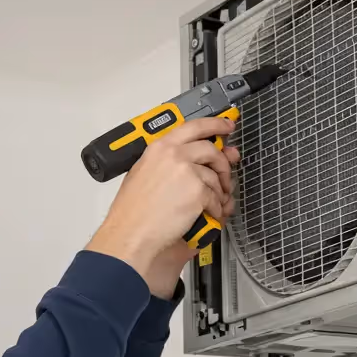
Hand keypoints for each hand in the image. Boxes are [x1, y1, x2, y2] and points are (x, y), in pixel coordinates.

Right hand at [86, 116, 239, 292]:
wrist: (130, 232)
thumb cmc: (132, 211)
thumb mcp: (143, 172)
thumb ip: (168, 160)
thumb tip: (194, 160)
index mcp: (160, 147)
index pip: (194, 126)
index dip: (215, 124)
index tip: (226, 125)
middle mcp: (174, 155)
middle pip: (211, 149)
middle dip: (223, 163)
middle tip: (226, 173)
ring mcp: (187, 172)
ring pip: (216, 176)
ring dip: (219, 190)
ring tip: (212, 202)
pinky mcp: (198, 192)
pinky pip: (216, 197)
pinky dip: (215, 208)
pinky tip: (206, 214)